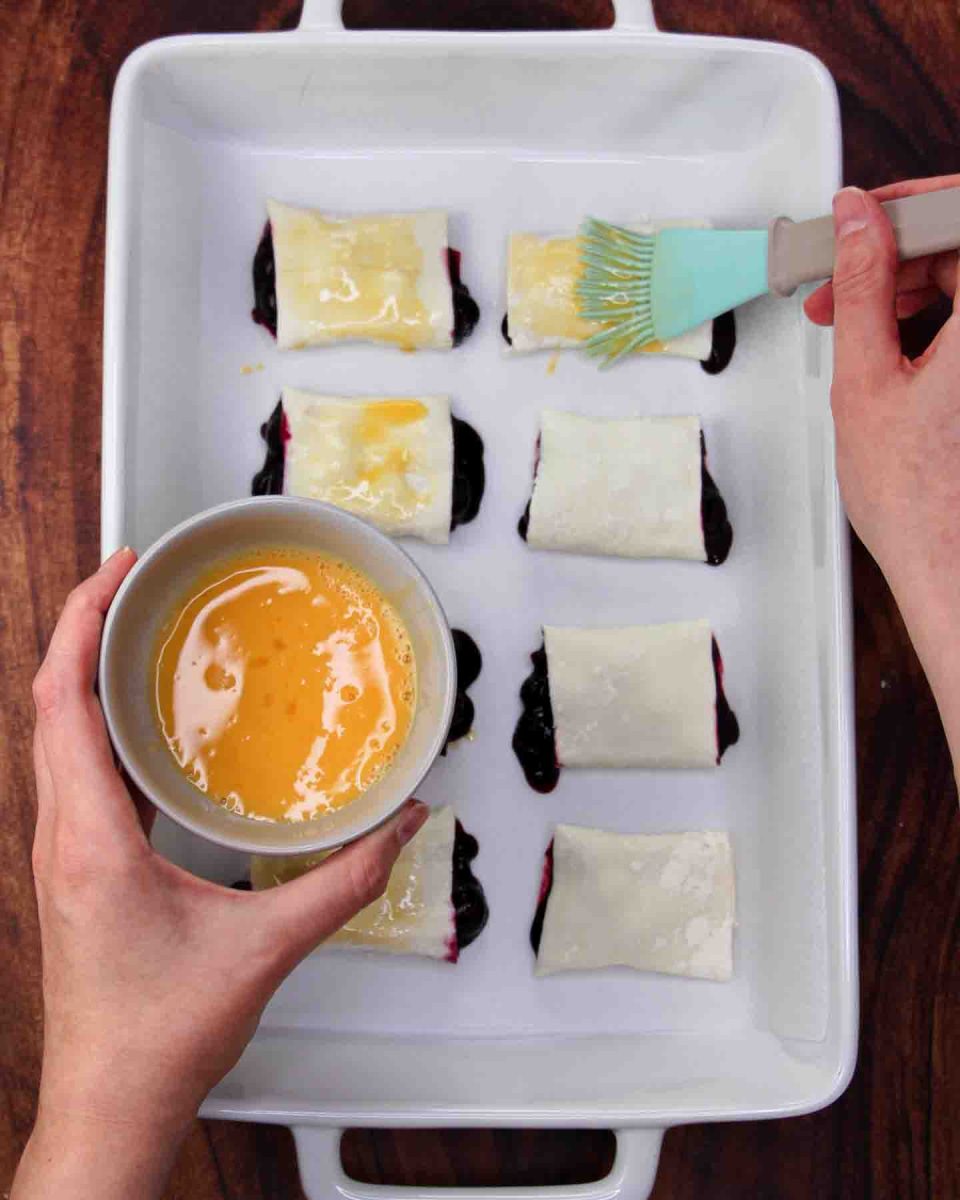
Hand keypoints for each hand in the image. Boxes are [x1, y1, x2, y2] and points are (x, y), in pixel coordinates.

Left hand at [15, 548, 428, 1198]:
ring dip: (84, 670)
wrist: (111, 1102)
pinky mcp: (75, 864)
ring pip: (53, 732)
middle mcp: (62, 833)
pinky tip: (139, 719)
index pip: (62, 700)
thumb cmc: (159, 1036)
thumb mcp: (266, 948)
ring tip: (134, 629)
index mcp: (91, 838)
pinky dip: (96, 719)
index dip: (82, 622)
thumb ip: (344, 882)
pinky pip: (72, 767)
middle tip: (134, 579)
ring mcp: (62, 849)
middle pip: (49, 700)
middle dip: (83, 626)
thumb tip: (398, 827)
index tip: (120, 571)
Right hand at [803, 176, 959, 773]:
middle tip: (842, 274)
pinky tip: (887, 335)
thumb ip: (860, 286)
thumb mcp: (865, 378)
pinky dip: (930, 313)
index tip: (864, 215)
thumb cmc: (916, 498)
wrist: (946, 560)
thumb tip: (857, 222)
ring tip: (853, 316)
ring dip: (909, 283)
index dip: (909, 206)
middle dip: (899, 250)